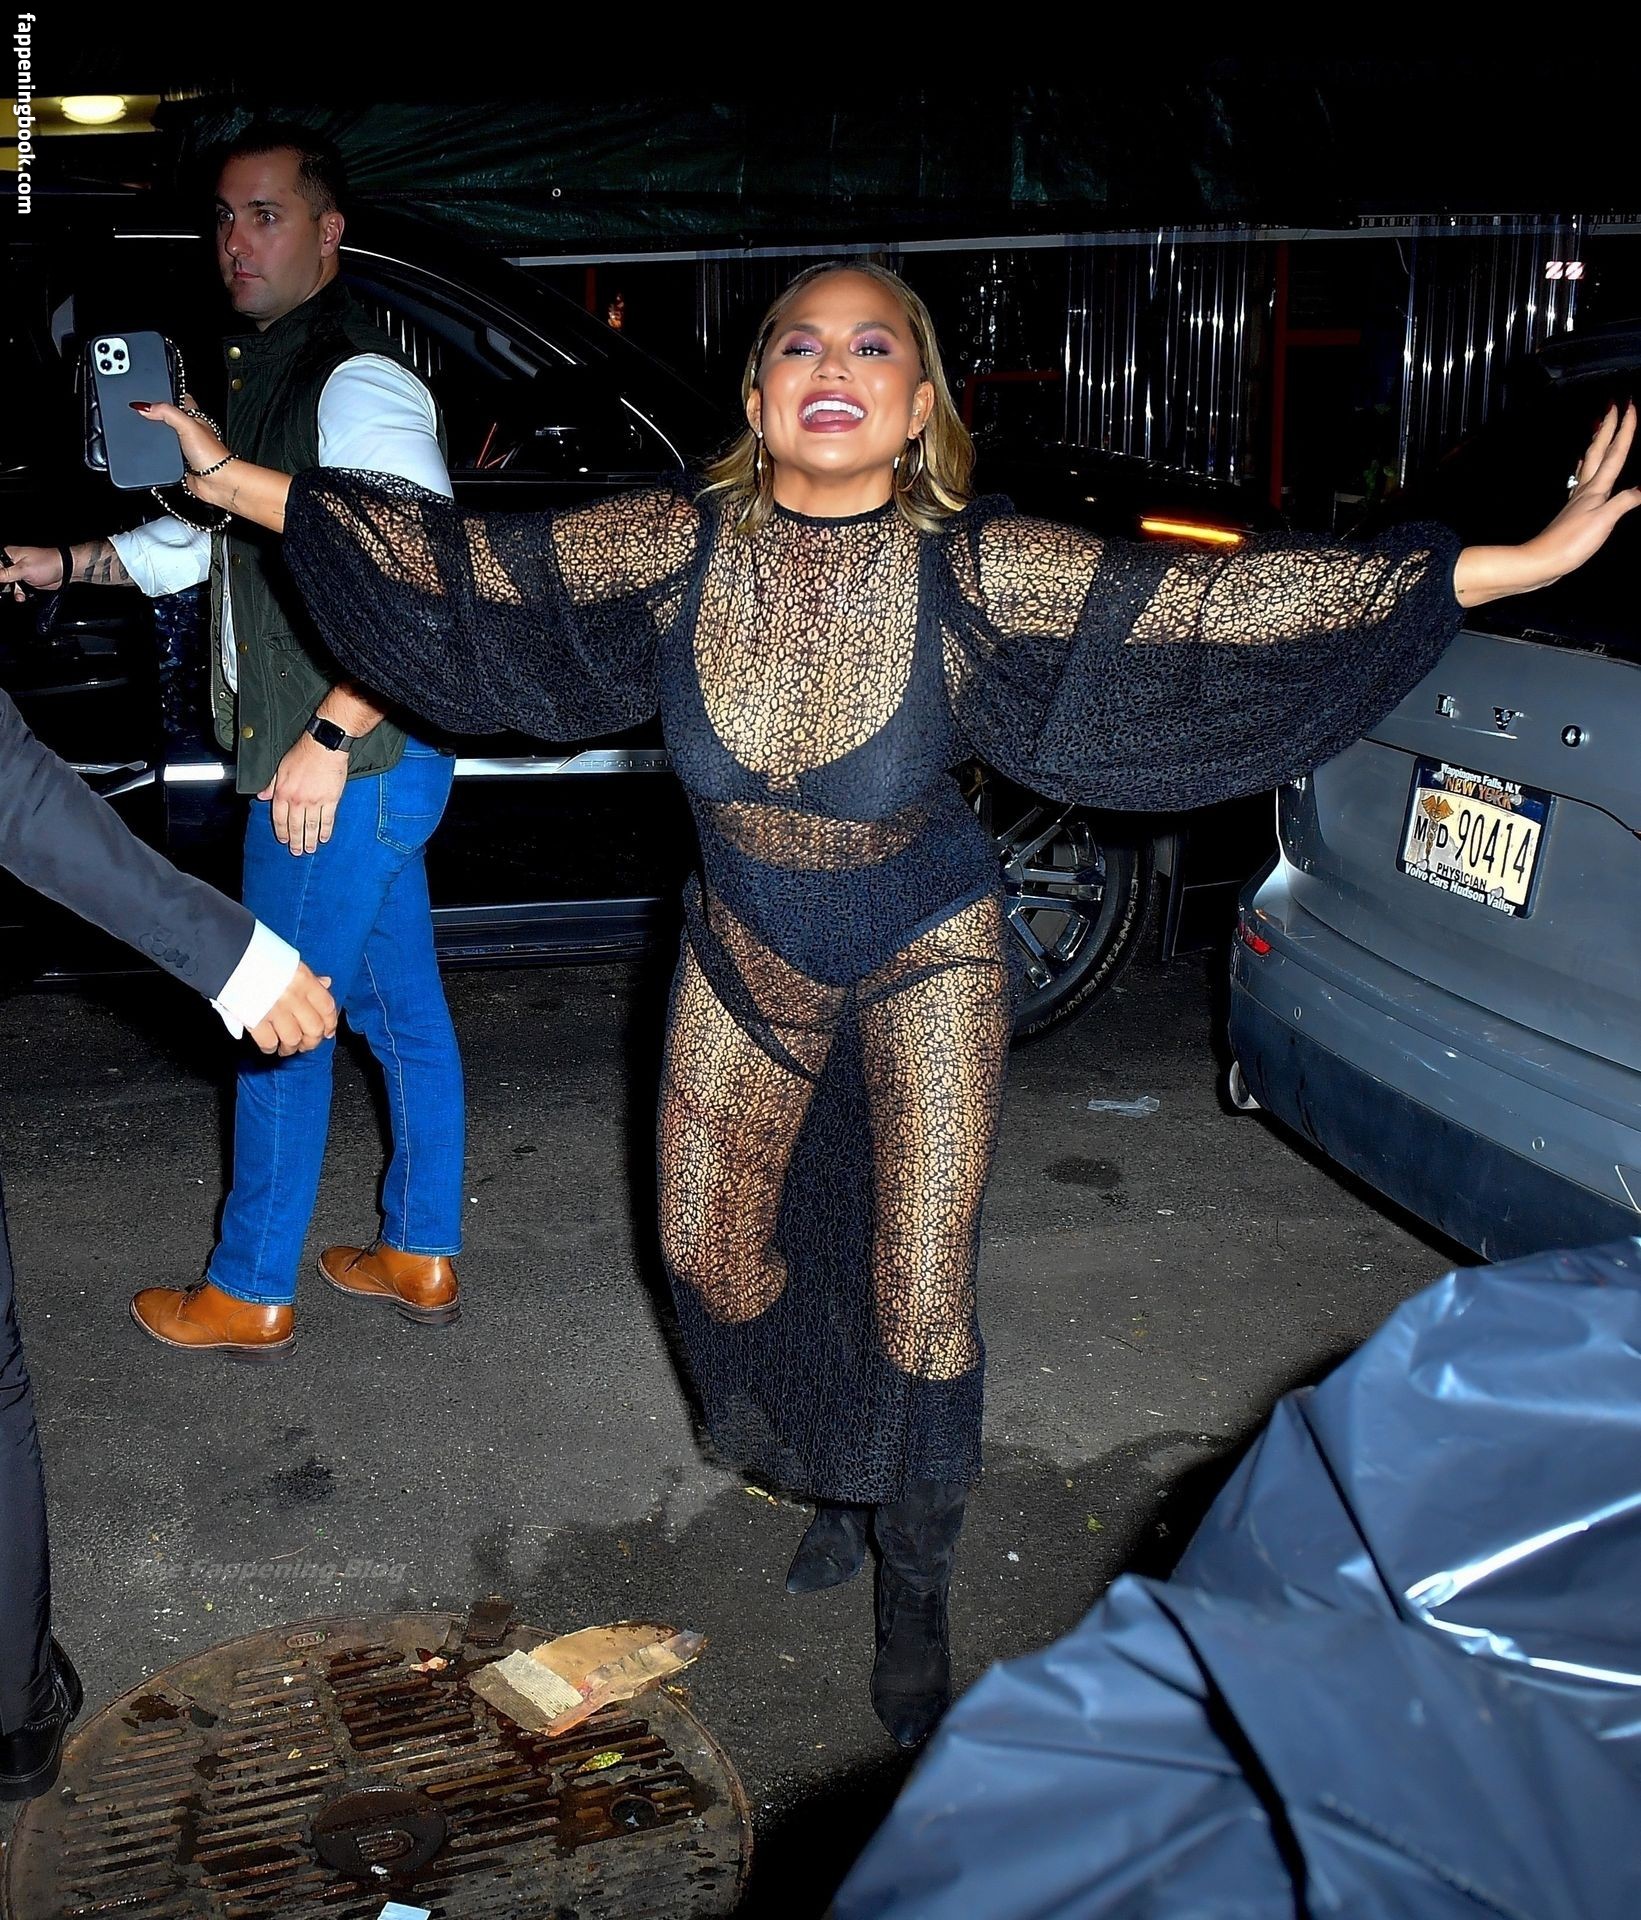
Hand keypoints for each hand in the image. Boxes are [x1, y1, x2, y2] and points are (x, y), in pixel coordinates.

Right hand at [0, 544, 64, 602]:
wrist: (64, 571)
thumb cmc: (47, 563)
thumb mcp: (23, 569)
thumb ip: (5, 574)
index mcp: (9, 555)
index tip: (2, 581)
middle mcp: (13, 563)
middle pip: (1, 576)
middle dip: (4, 584)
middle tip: (9, 587)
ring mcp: (19, 573)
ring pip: (8, 585)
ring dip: (13, 591)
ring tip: (19, 592)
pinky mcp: (26, 581)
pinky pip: (18, 589)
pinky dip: (19, 594)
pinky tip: (22, 595)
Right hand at [131, 393, 232, 489]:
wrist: (217, 482)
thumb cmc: (212, 455)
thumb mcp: (188, 425)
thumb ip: (167, 412)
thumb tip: (144, 407)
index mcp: (195, 416)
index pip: (179, 397)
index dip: (165, 393)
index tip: (150, 392)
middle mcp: (189, 430)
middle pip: (167, 417)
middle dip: (155, 417)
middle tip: (143, 415)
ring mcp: (184, 446)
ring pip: (163, 437)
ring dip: (155, 438)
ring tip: (147, 435)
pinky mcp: (178, 462)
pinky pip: (162, 455)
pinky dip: (156, 454)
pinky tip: (153, 453)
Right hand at [246, 962, 336, 1055]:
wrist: (228, 956)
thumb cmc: (258, 956)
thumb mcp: (289, 961)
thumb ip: (308, 977)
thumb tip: (325, 983)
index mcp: (303, 980)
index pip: (327, 1008)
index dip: (330, 1024)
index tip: (327, 1031)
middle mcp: (292, 996)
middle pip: (313, 1029)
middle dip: (311, 1041)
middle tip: (306, 1044)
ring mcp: (274, 1009)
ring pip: (293, 1039)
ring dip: (291, 1047)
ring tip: (286, 1048)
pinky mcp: (254, 1019)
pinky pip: (269, 1042)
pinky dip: (270, 1048)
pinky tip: (270, 1046)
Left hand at [259, 733, 347, 855]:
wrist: (324, 746)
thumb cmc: (303, 754)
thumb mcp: (281, 769)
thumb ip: (272, 785)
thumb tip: (262, 796)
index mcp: (283, 792)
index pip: (280, 818)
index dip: (281, 832)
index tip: (284, 840)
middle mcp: (297, 799)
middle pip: (295, 826)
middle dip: (296, 841)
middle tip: (297, 851)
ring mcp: (315, 801)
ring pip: (311, 826)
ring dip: (310, 840)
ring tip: (311, 849)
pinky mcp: (330, 800)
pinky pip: (327, 820)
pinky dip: (326, 831)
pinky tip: (324, 838)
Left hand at [1455, 403, 1640, 604]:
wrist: (1541, 562)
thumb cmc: (1570, 543)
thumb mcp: (1604, 521)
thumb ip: (1625, 501)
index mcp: (1596, 489)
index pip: (1615, 454)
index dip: (1624, 430)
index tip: (1631, 407)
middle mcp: (1586, 490)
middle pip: (1598, 451)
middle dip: (1607, 427)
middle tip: (1613, 405)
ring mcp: (1577, 501)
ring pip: (1589, 464)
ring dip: (1597, 444)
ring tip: (1599, 430)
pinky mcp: (1573, 514)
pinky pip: (1583, 482)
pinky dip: (1587, 470)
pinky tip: (1585, 473)